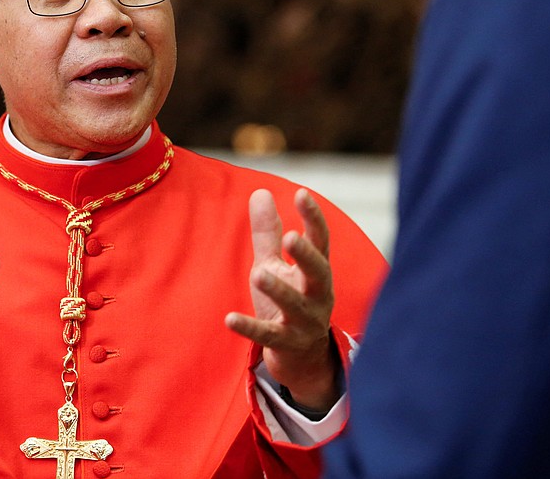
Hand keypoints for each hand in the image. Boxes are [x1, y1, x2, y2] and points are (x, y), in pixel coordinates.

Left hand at [225, 189, 337, 411]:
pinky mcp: (287, 343)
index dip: (313, 218)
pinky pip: (269, 335)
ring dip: (279, 290)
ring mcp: (305, 321)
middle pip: (318, 272)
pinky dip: (250, 327)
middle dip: (306, 256)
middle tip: (290, 238)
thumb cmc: (288, 301)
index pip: (320, 241)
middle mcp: (317, 295)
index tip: (301, 194)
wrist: (301, 357)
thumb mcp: (276, 264)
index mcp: (316, 272)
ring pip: (295, 305)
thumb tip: (260, 191)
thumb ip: (268, 232)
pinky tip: (229, 318)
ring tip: (258, 274)